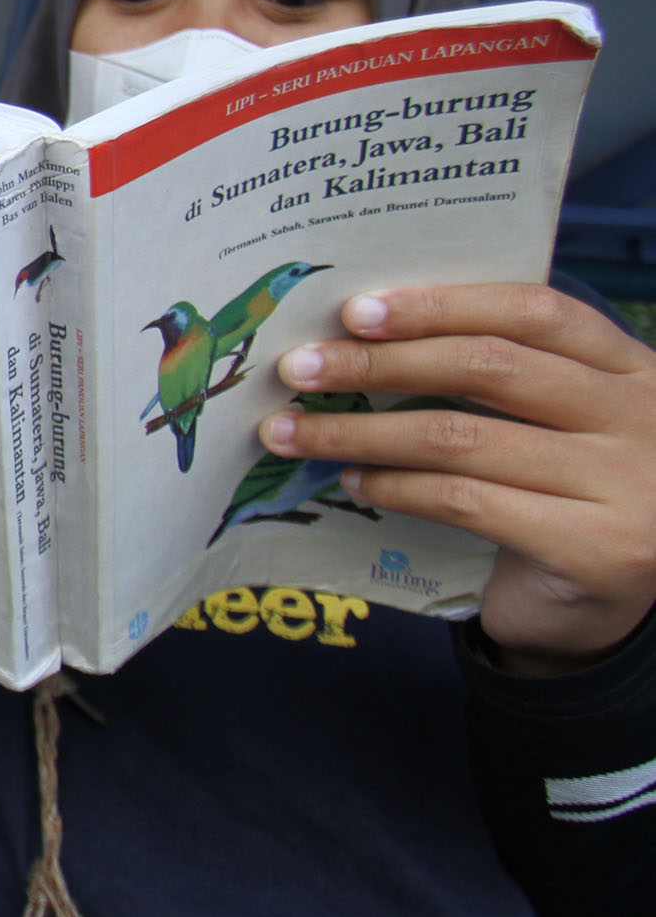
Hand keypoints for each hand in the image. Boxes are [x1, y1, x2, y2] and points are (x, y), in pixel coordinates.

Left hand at [259, 283, 655, 672]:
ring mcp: (625, 485)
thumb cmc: (564, 498)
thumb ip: (497, 378)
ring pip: (462, 438)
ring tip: (294, 431)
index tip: (355, 311)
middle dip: (380, 363)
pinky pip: (465, 502)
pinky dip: (397, 488)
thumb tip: (362, 337)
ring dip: (361, 431)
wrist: (608, 610)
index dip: (442, 306)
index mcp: (633, 369)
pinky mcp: (596, 548)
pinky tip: (353, 480)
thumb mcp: (552, 423)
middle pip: (489, 367)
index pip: (534, 312)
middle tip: (299, 368)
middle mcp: (641, 418)